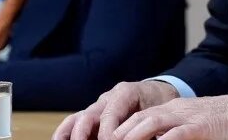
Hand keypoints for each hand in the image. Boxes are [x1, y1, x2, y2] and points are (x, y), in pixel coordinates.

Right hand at [53, 80, 179, 139]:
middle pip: (88, 114)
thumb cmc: (161, 103)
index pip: (110, 114)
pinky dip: (66, 133)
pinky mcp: (94, 116)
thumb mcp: (157, 112)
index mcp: (125, 92)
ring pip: (77, 118)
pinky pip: (76, 123)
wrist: (160, 93)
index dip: (108, 133)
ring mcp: (98, 106)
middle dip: (83, 134)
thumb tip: (144, 137)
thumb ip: (144, 126)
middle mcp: (108, 98)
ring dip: (68, 134)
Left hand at [113, 93, 227, 139]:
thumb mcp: (189, 124)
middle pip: (136, 121)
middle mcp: (172, 112)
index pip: (135, 118)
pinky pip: (174, 135)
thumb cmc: (219, 122)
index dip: (117, 131)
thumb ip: (170, 131)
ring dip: (130, 137)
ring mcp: (184, 118)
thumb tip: (155, 138)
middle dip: (117, 135)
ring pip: (148, 124)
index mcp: (169, 111)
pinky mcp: (197, 128)